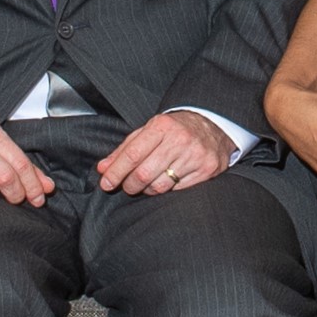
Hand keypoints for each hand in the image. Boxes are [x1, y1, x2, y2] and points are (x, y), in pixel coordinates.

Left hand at [98, 108, 235, 195]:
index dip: (116, 172)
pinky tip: (163, 182)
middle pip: (144, 173)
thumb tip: (103, 169)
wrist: (214, 125)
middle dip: (129, 184)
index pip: (133, 154)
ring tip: (145, 184)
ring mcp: (195, 156)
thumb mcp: (149, 131)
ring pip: (160, 186)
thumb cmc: (175, 129)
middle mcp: (180, 140)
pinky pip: (177, 190)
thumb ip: (125, 150)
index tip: (105, 183)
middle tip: (126, 186)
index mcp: (162, 126)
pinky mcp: (206, 169)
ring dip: (146, 190)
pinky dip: (165, 190)